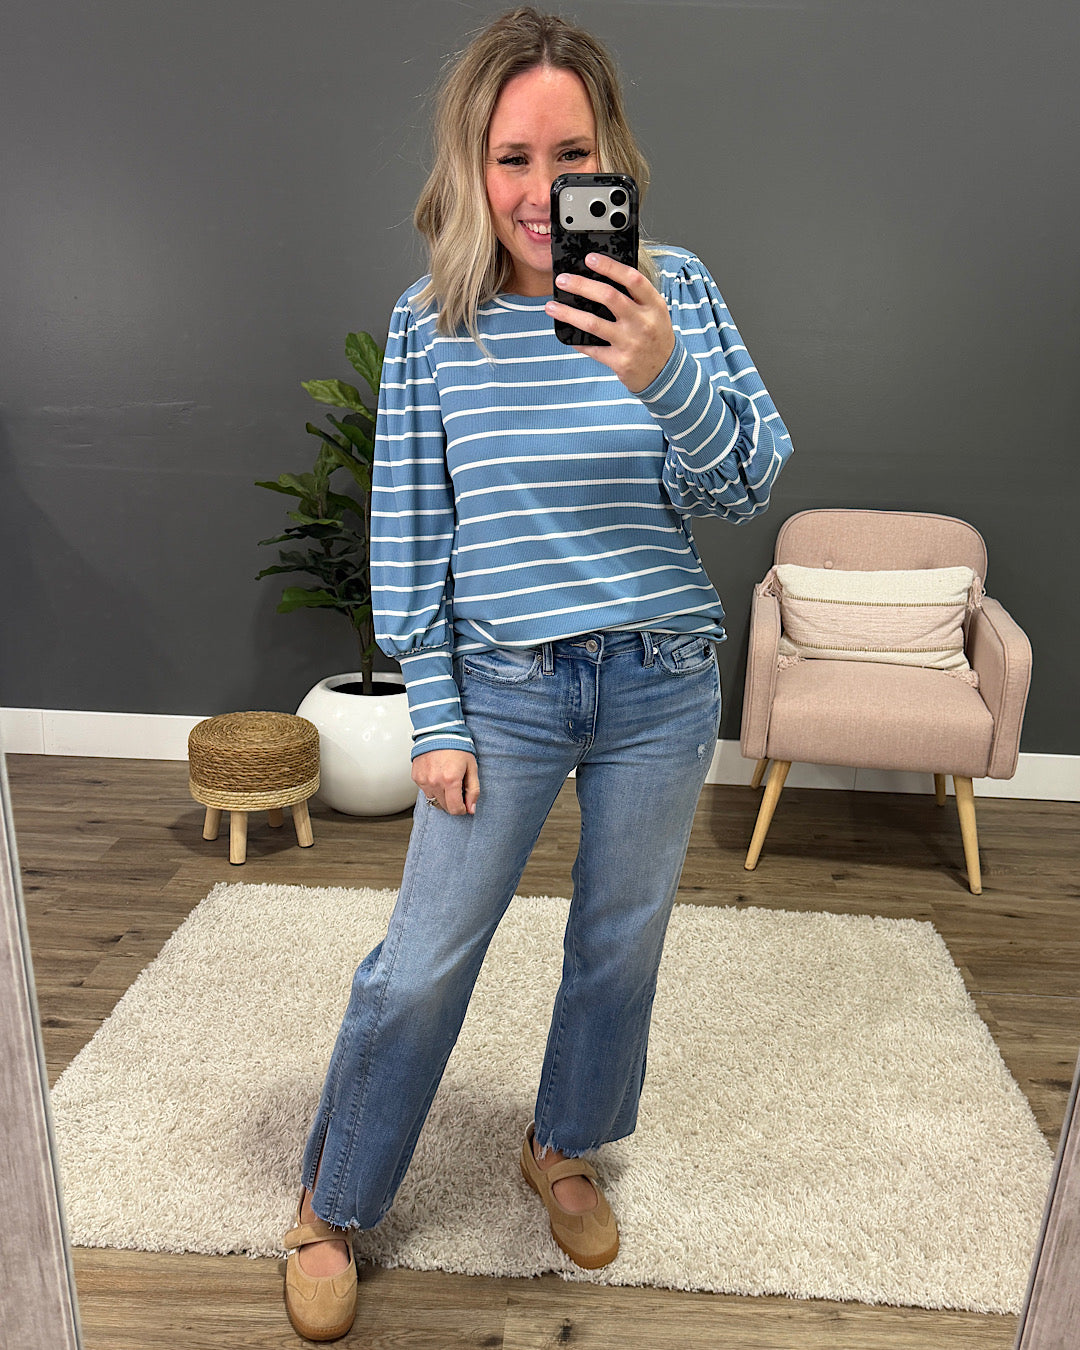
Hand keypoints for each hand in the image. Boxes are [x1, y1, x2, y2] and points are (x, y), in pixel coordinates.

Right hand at [412, 749, 478, 815]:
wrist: (438, 732)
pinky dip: (432, 787)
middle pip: (444, 806)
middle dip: (453, 802)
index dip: (462, 809)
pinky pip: (425, 790)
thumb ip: (473, 790)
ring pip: (434, 799)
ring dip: (442, 795)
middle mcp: (435, 782)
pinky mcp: (416, 777)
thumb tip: (471, 808)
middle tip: (457, 788)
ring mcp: (423, 780)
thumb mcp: (472, 767)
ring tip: (446, 780)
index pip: (455, 809)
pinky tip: (437, 775)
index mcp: (450, 780)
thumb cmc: (457, 747)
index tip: (464, 804)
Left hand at [545, 252, 675, 393]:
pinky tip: (566, 334)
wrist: (666, 373)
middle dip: (581, 285)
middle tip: (562, 280)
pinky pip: (592, 349)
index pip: (632, 279)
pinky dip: (577, 341)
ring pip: (594, 323)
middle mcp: (643, 322)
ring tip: (551, 306)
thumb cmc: (656, 336)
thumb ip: (636, 296)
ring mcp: (631, 343)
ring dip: (568, 313)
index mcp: (654, 305)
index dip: (610, 267)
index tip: (590, 258)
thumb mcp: (655, 312)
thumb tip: (602, 278)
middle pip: (608, 297)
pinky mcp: (620, 361)